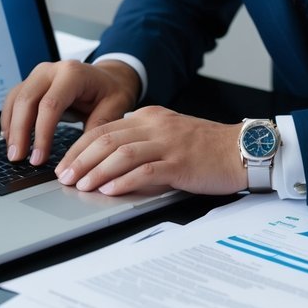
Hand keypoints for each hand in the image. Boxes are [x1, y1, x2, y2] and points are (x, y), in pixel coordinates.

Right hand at [1, 60, 140, 164]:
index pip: (50, 105)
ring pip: (15, 99)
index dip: (41, 134)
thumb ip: (99, 126)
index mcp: (73, 74)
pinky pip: (13, 99)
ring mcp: (38, 75)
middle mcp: (51, 70)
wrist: (108, 77)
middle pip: (26, 100)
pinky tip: (9, 138)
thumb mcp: (116, 107)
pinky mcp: (31, 83)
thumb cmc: (111, 92)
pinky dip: (9, 119)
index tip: (38, 159)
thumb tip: (81, 154)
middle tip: (17, 158)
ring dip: (11, 127)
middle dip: (19, 132)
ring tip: (13, 153)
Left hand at [55, 106, 246, 195]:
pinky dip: (124, 181)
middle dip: (80, 160)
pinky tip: (110, 190)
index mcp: (149, 118)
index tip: (64, 164)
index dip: (78, 147)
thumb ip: (142, 140)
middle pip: (106, 139)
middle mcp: (156, 126)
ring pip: (122, 153)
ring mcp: (169, 144)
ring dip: (96, 171)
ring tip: (81, 185)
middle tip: (64, 177)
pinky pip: (146, 171)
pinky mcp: (181, 164)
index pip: (104, 128)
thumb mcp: (169, 134)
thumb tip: (109, 159)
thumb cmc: (207, 148)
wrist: (243, 150)